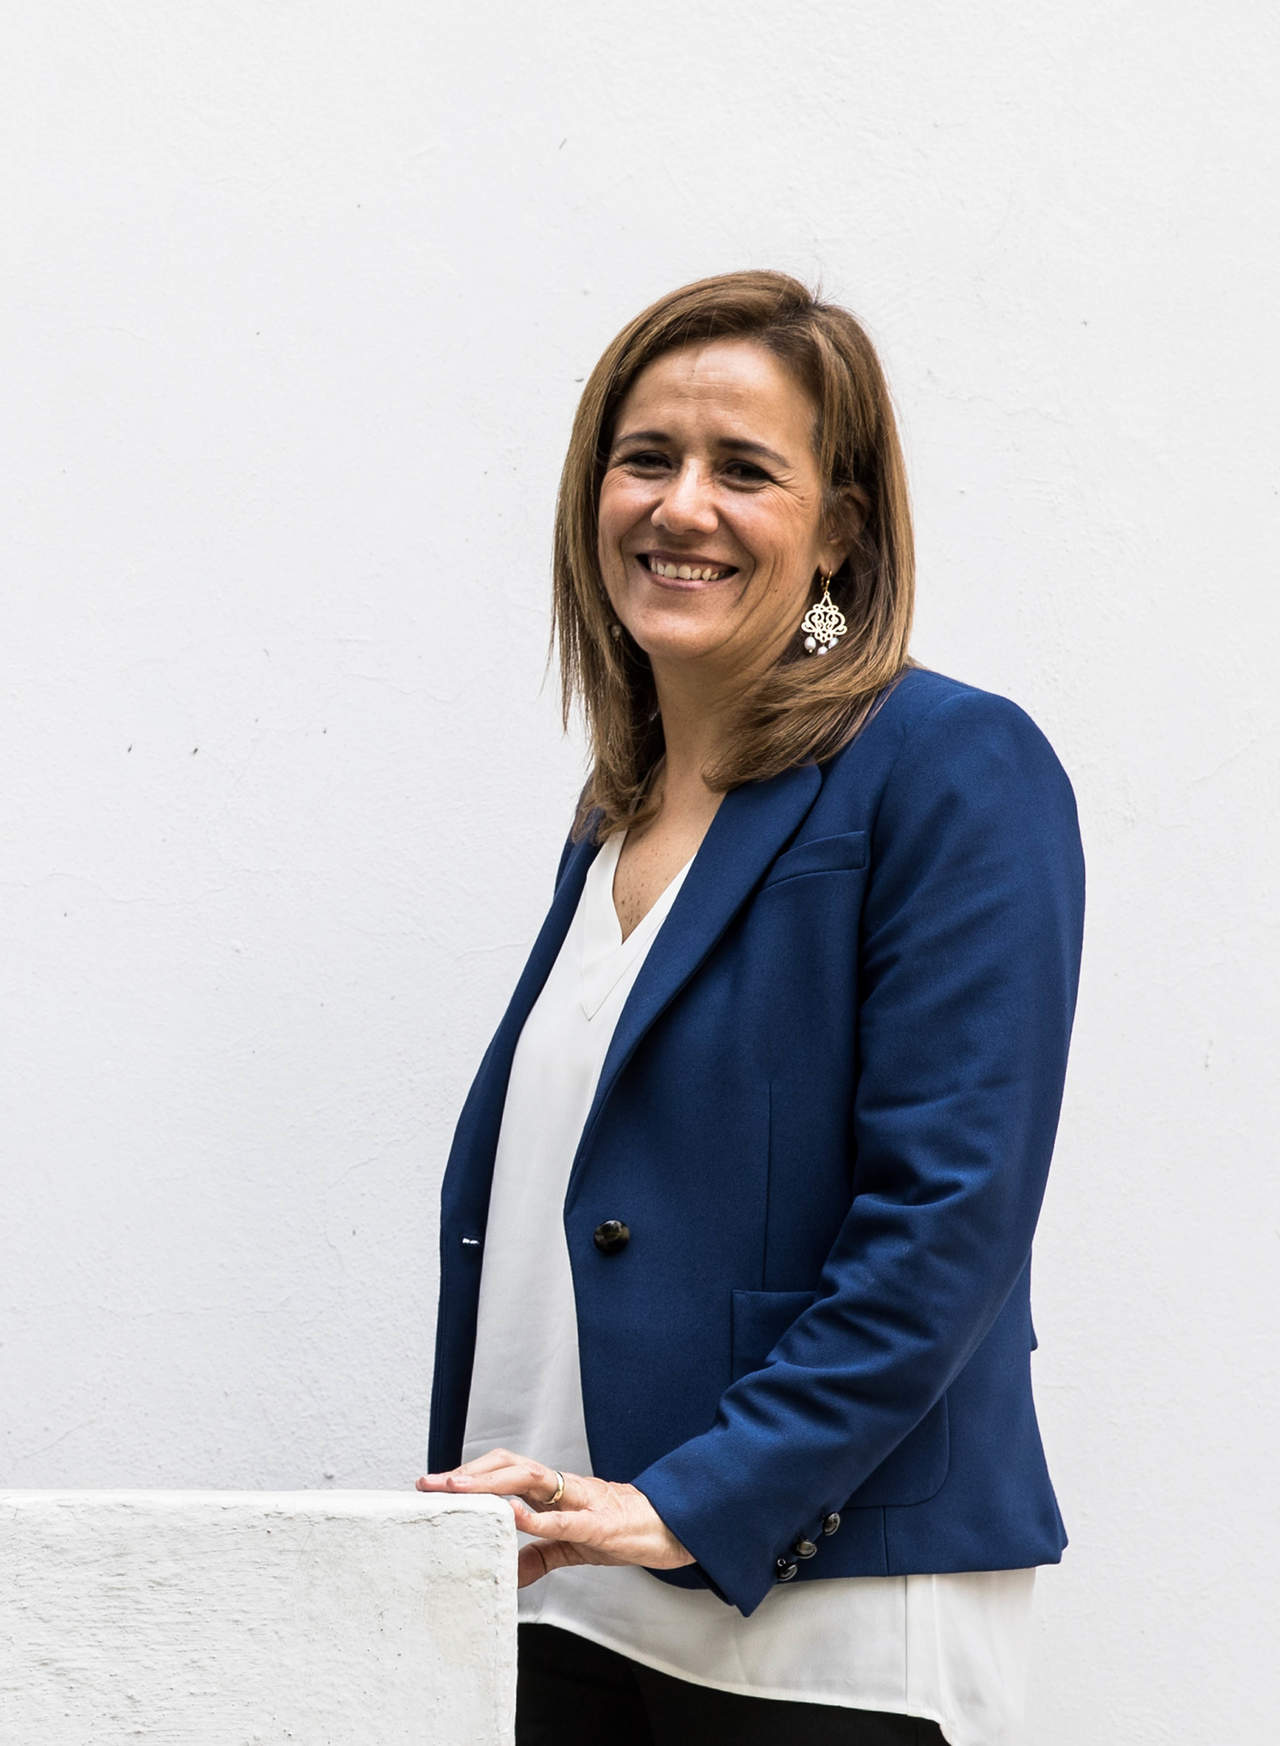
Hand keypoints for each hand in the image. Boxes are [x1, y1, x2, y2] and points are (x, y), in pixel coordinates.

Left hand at [415, 1448, 695, 1587]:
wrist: (672, 1529)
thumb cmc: (622, 1530)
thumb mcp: (573, 1545)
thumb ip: (540, 1553)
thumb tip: (507, 1574)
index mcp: (556, 1490)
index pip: (506, 1471)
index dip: (470, 1474)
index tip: (433, 1485)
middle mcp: (564, 1487)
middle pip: (510, 1465)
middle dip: (468, 1472)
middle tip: (430, 1484)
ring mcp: (581, 1501)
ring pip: (532, 1478)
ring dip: (492, 1482)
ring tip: (459, 1488)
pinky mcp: (599, 1523)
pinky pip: (564, 1518)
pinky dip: (537, 1516)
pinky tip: (512, 1515)